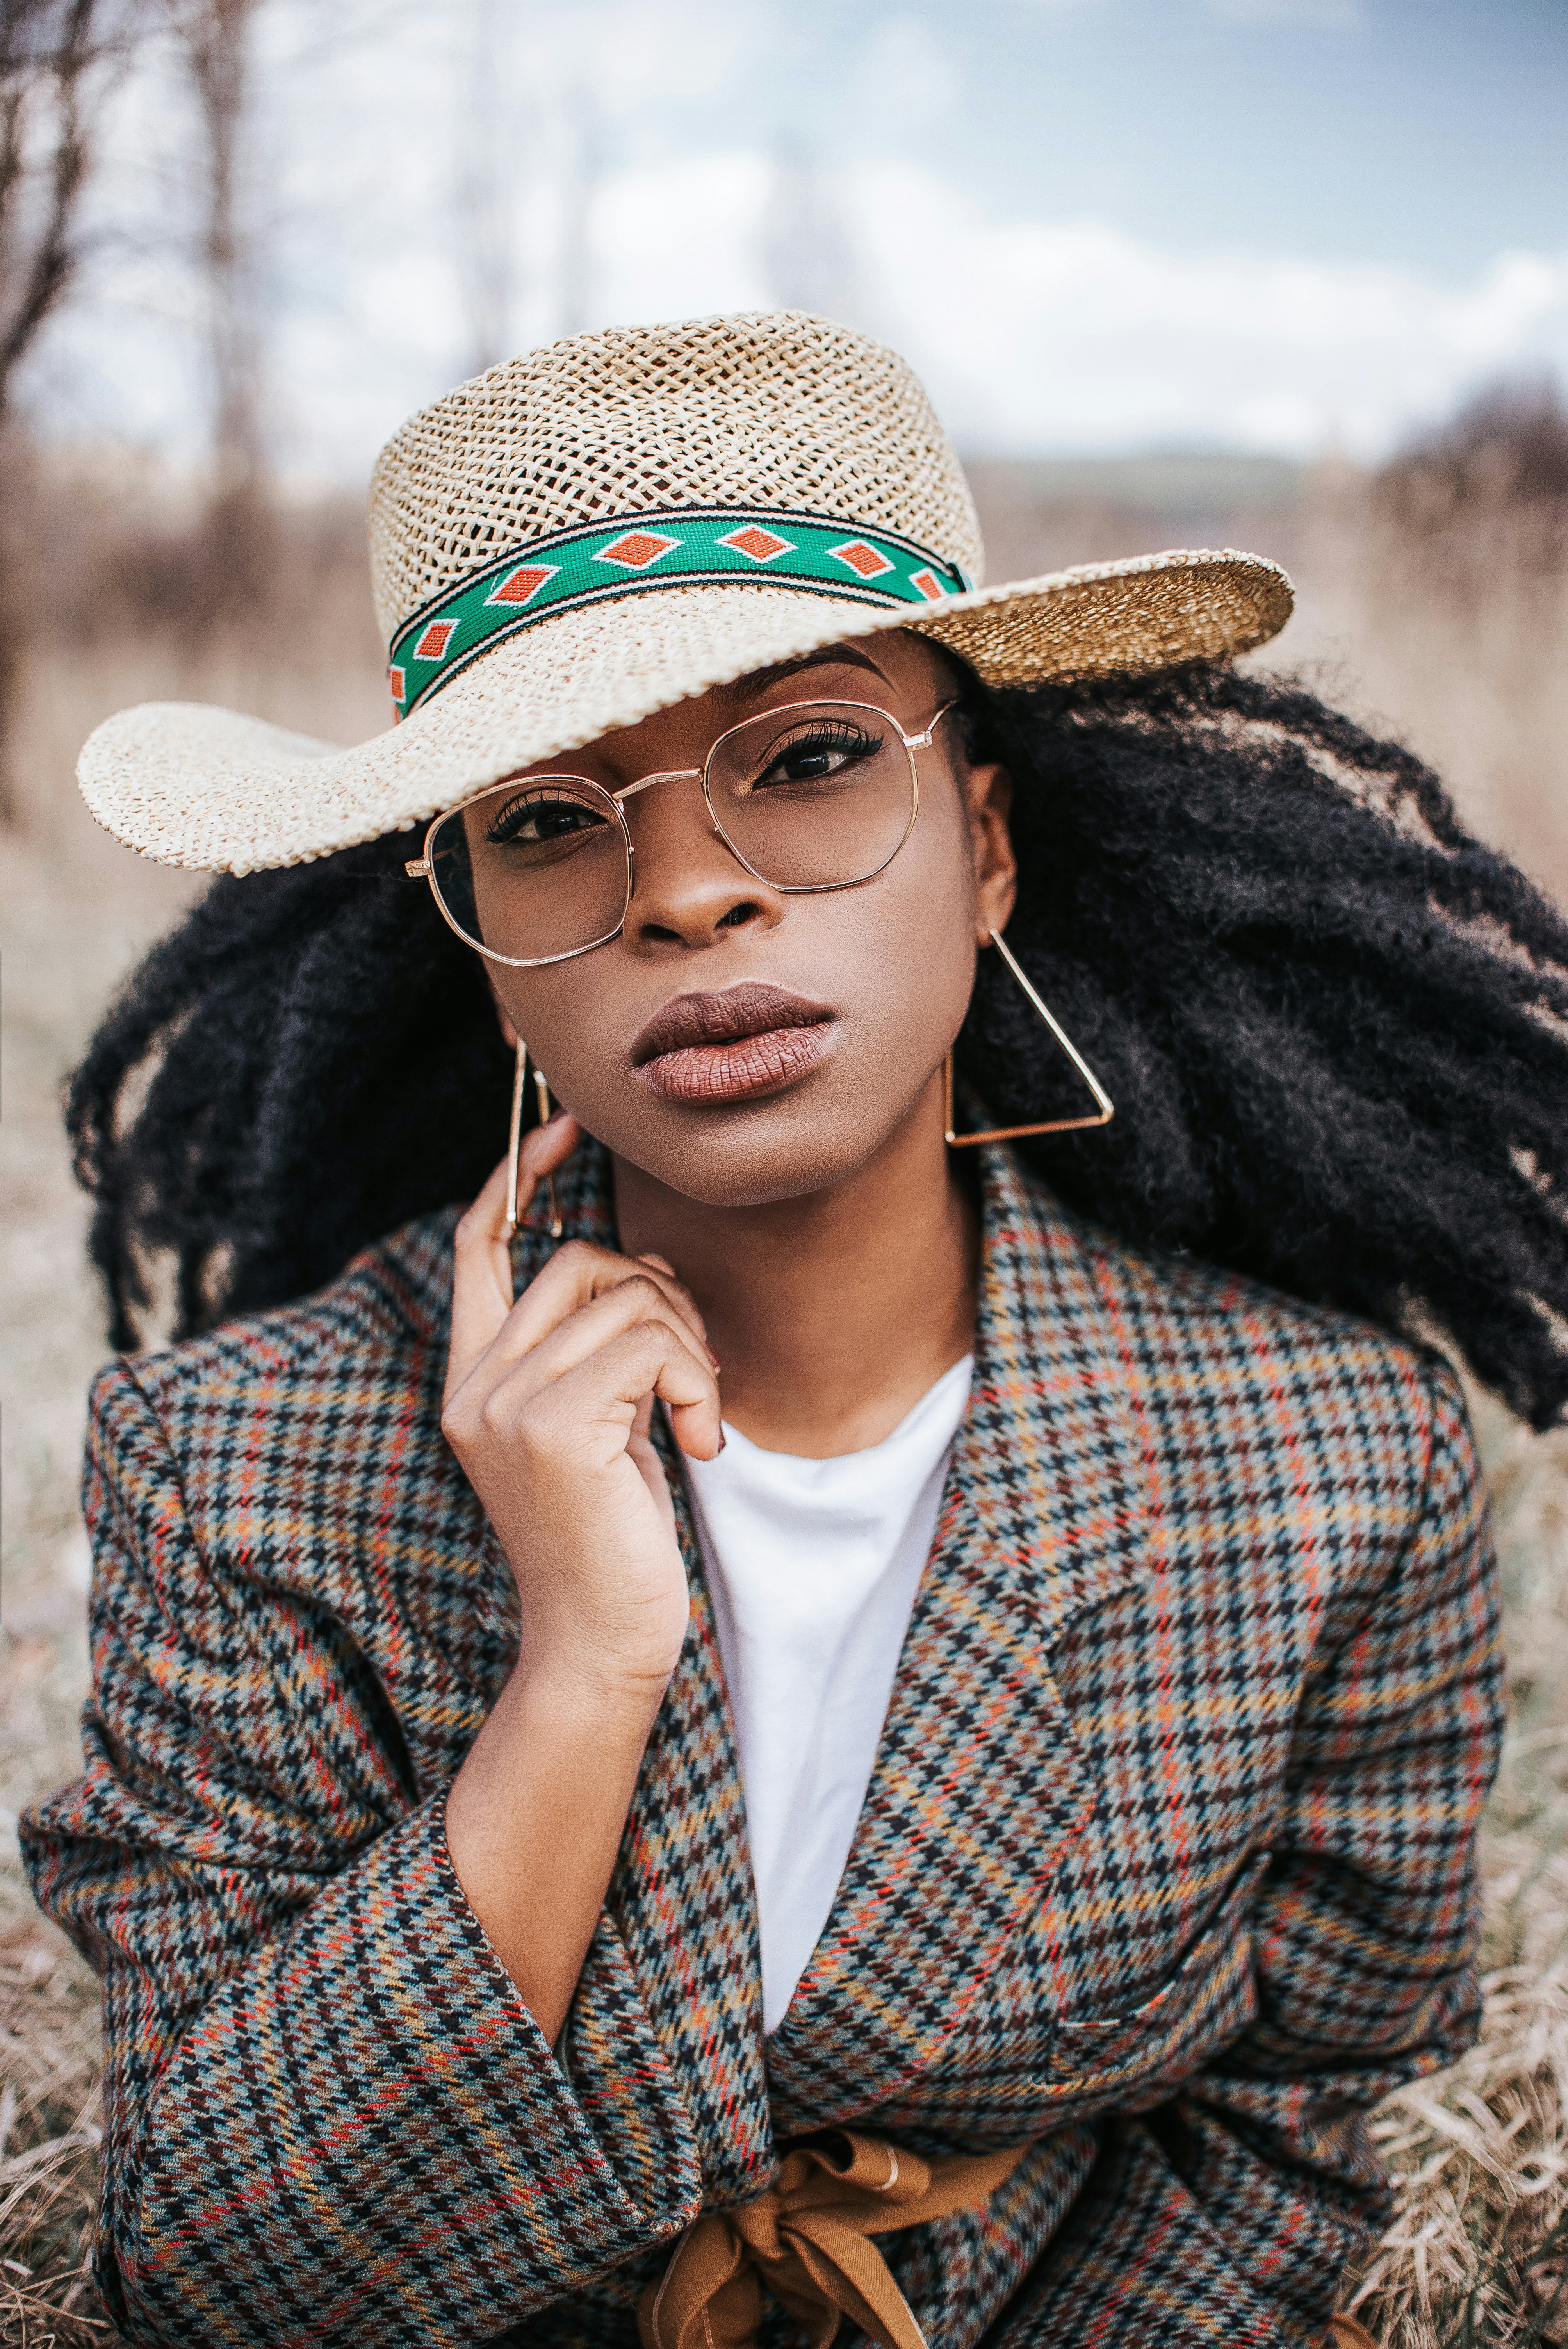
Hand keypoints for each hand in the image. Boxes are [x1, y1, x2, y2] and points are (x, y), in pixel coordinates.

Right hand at [443, 1112, 721, 1697]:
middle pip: (578, 1262)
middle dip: (659, 1295)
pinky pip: (650, 1344)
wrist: (603, 1644)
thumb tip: (640, 1261)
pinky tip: (700, 1445)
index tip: (563, 1130)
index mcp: (476, 1381)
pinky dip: (696, 1383)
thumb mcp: (603, 1425)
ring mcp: (505, 1404)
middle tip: (692, 1376)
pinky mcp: (551, 1426)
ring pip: (625, 1297)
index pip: (480, 1249)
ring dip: (688, 1348)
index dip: (516, 1180)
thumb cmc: (615, 1538)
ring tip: (697, 1420)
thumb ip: (599, 1347)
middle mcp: (475, 1386)